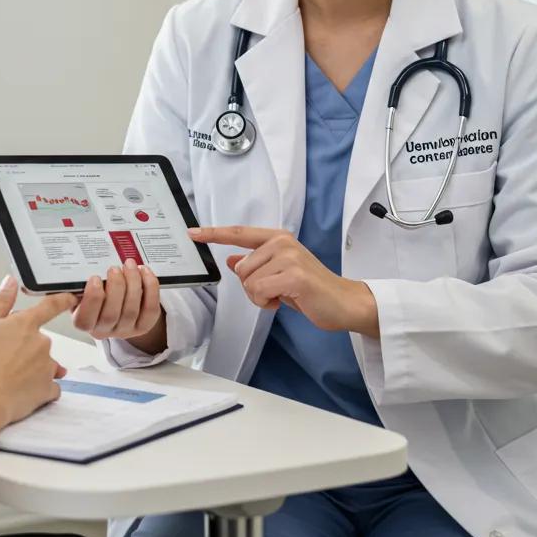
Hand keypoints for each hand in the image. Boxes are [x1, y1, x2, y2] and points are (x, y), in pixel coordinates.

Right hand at [0, 276, 76, 425]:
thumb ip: (1, 301)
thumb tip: (10, 281)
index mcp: (26, 324)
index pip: (51, 306)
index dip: (63, 299)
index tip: (72, 297)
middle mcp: (41, 343)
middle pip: (41, 341)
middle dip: (27, 348)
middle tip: (4, 358)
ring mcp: (46, 367)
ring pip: (44, 364)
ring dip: (32, 369)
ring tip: (9, 378)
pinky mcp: (46, 390)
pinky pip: (49, 387)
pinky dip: (39, 389)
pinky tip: (24, 392)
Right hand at [70, 260, 163, 344]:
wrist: (116, 304)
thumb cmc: (97, 293)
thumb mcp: (82, 289)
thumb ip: (81, 284)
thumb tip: (84, 271)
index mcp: (84, 322)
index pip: (85, 320)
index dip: (92, 299)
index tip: (95, 278)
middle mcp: (104, 329)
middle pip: (111, 315)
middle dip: (115, 287)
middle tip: (114, 268)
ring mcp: (125, 329)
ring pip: (131, 311)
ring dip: (132, 283)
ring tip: (130, 265)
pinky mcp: (143, 325)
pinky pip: (150, 309)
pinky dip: (149, 288)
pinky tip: (144, 272)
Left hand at [187, 226, 378, 336]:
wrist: (344, 302)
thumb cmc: (311, 290)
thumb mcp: (279, 274)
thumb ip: (256, 265)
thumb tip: (232, 260)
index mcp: (277, 238)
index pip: (239, 233)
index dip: (213, 233)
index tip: (193, 233)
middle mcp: (282, 242)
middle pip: (241, 268)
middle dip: (253, 288)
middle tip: (276, 292)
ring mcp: (289, 256)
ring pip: (249, 281)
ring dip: (261, 297)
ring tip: (284, 295)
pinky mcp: (294, 274)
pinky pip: (259, 291)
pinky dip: (267, 302)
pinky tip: (285, 301)